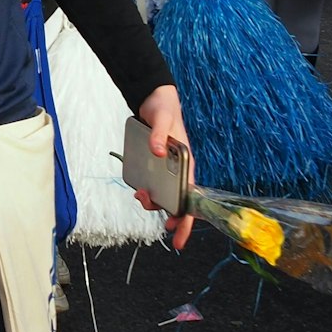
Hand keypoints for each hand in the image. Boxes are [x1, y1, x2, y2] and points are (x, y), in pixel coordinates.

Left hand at [134, 85, 195, 249]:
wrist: (155, 99)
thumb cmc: (164, 108)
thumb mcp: (162, 119)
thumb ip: (160, 134)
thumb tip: (158, 151)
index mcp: (188, 163)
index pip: (192, 197)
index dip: (186, 218)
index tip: (177, 233)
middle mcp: (180, 169)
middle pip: (179, 201)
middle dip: (170, 215)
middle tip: (157, 219)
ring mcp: (169, 168)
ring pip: (166, 195)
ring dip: (156, 202)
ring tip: (141, 196)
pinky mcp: (157, 165)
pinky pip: (156, 183)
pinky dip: (149, 191)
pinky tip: (140, 189)